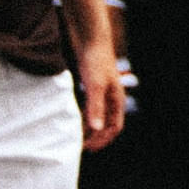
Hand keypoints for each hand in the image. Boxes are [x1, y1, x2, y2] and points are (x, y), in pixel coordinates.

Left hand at [74, 34, 125, 149]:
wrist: (90, 38)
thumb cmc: (95, 61)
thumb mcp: (94, 86)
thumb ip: (95, 107)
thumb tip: (97, 129)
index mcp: (116, 99)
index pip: (114, 127)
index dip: (103, 140)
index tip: (88, 149)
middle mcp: (112, 97)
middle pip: (107, 123)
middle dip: (97, 136)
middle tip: (81, 147)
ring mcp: (102, 91)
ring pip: (99, 115)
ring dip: (90, 127)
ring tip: (76, 136)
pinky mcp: (92, 84)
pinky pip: (91, 106)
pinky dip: (85, 115)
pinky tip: (73, 117)